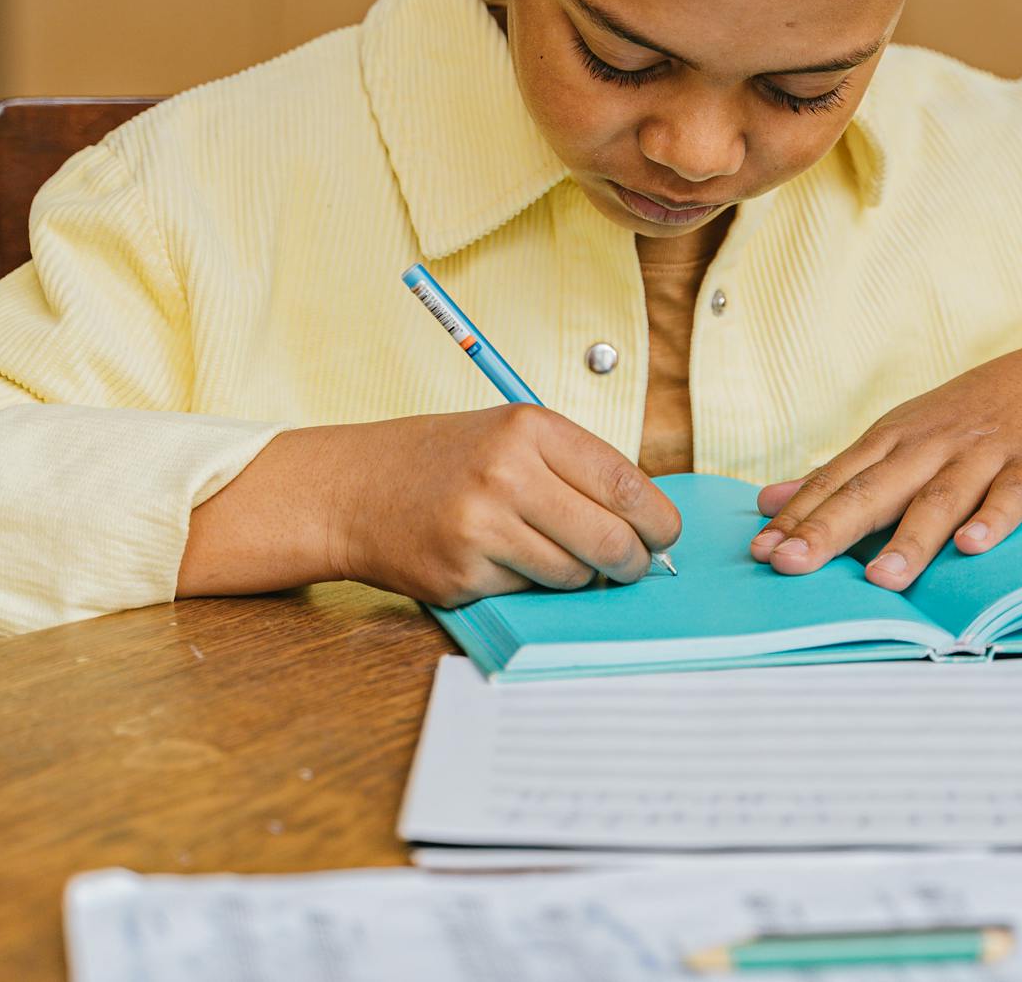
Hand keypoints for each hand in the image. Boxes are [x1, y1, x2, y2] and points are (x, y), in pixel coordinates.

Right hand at [179, 405, 679, 607]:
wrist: (356, 488)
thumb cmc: (446, 461)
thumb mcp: (512, 436)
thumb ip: (577, 470)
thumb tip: (649, 525)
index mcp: (531, 428)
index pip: (625, 483)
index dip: (658, 520)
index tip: (664, 536)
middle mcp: (507, 472)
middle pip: (610, 539)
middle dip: (631, 561)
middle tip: (629, 564)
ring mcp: (482, 526)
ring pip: (575, 575)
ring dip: (575, 575)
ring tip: (544, 551)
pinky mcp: (463, 573)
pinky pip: (529, 593)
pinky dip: (526, 585)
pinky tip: (497, 559)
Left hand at [749, 340, 1021, 591]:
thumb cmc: (969, 421)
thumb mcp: (899, 437)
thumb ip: (838, 475)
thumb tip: (767, 501)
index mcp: (892, 440)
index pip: (835, 482)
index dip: (797, 517)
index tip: (760, 553)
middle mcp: (930, 445)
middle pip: (874, 491)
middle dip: (830, 529)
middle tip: (791, 565)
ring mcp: (982, 455)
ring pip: (940, 499)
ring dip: (909, 539)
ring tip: (880, 579)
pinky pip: (1011, 496)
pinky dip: (993, 520)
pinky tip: (973, 546)